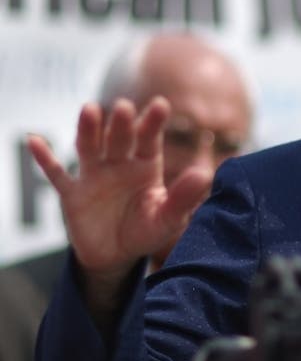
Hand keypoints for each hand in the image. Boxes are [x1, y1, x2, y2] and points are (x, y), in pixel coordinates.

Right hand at [27, 97, 213, 284]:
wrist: (116, 255)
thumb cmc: (147, 231)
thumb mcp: (169, 218)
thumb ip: (184, 198)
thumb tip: (205, 174)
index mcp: (147, 166)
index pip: (150, 140)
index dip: (153, 123)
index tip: (161, 105)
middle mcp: (119, 164)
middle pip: (119, 139)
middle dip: (121, 124)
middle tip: (124, 107)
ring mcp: (94, 175)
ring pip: (89, 147)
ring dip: (88, 129)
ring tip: (89, 109)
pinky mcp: (72, 192)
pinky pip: (56, 173)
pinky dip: (44, 158)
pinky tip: (34, 141)